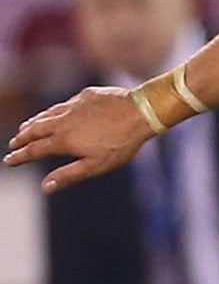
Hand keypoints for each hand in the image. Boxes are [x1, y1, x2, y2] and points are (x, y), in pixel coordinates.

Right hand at [5, 86, 154, 192]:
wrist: (141, 112)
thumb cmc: (121, 143)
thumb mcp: (96, 165)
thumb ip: (69, 175)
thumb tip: (45, 187)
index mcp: (64, 139)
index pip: (35, 149)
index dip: (20, 156)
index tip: (9, 161)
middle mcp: (64, 120)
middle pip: (36, 129)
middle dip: (22, 137)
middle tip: (13, 143)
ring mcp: (74, 106)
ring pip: (48, 114)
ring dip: (35, 122)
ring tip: (26, 127)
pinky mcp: (86, 95)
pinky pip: (64, 104)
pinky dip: (54, 110)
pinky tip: (55, 112)